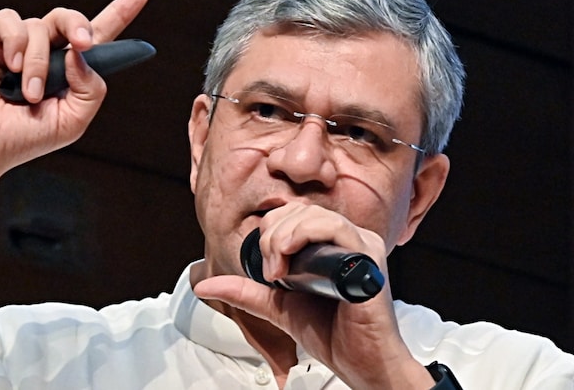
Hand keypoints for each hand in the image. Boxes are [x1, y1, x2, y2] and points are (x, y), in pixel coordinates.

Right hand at [0, 0, 148, 182]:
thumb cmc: (24, 138)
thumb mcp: (73, 121)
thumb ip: (91, 89)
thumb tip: (81, 54)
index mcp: (69, 71)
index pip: (98, 37)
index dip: (120, 13)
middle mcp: (45, 52)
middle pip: (71, 20)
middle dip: (81, 25)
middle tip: (84, 43)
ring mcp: (17, 43)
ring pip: (41, 27)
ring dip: (40, 63)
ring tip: (29, 93)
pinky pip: (11, 21)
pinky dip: (16, 43)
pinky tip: (10, 68)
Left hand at [194, 202, 433, 388]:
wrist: (360, 363)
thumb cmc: (331, 334)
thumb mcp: (278, 305)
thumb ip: (245, 291)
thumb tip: (204, 284)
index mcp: (330, 243)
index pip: (293, 214)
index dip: (270, 231)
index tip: (266, 268)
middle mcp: (348, 239)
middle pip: (300, 210)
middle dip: (273, 235)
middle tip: (270, 271)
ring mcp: (361, 245)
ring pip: (314, 215)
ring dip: (284, 236)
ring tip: (278, 269)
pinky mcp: (369, 257)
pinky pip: (336, 228)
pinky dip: (305, 235)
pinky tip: (289, 257)